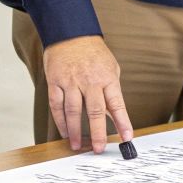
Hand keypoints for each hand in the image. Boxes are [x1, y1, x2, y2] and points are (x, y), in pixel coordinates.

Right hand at [44, 34, 134, 152]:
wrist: (71, 33)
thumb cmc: (94, 53)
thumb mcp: (111, 69)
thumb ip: (111, 92)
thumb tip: (114, 117)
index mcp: (107, 78)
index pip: (117, 104)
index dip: (123, 122)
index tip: (127, 137)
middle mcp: (89, 80)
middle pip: (95, 111)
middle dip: (97, 133)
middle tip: (98, 148)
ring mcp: (71, 81)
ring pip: (73, 111)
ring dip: (75, 131)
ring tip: (77, 145)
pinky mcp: (55, 81)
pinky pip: (57, 105)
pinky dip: (60, 120)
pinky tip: (64, 131)